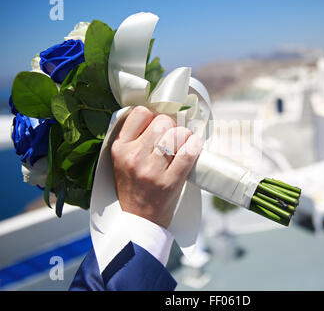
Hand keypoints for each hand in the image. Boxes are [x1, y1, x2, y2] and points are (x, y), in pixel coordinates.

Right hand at [110, 106, 201, 228]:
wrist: (139, 220)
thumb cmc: (134, 187)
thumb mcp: (123, 161)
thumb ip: (136, 139)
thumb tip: (163, 114)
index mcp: (120, 148)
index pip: (140, 113)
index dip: (153, 116)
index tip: (159, 125)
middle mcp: (134, 157)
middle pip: (162, 121)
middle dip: (171, 126)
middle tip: (172, 137)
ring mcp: (151, 170)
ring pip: (176, 134)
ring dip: (184, 136)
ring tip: (182, 144)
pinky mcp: (169, 182)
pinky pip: (188, 153)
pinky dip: (195, 145)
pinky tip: (194, 145)